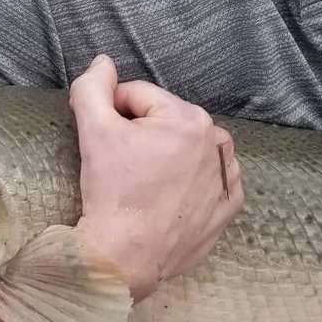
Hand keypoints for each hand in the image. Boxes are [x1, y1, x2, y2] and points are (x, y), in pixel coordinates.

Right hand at [69, 55, 243, 299]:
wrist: (125, 258)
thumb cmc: (112, 193)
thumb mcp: (94, 132)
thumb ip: (93, 88)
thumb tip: (102, 62)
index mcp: (188, 118)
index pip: (139, 97)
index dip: (112, 112)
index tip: (100, 138)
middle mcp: (217, 142)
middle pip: (165, 121)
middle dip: (140, 134)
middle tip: (119, 164)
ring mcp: (227, 178)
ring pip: (189, 149)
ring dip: (167, 156)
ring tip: (143, 182)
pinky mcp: (228, 208)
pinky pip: (210, 182)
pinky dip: (192, 183)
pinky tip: (169, 196)